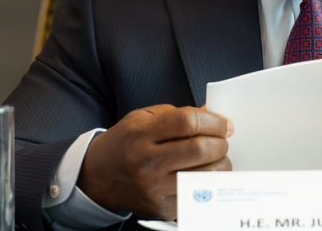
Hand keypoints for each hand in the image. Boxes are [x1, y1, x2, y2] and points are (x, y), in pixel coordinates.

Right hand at [78, 105, 232, 219]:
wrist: (97, 177)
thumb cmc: (124, 143)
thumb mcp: (142, 118)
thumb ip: (177, 114)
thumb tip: (212, 115)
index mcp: (141, 133)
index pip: (187, 122)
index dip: (213, 121)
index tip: (224, 124)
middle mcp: (146, 162)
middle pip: (199, 149)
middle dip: (220, 143)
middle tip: (222, 140)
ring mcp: (154, 188)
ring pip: (204, 175)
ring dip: (220, 164)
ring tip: (217, 158)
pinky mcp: (161, 208)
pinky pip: (196, 195)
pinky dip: (207, 184)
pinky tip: (203, 174)